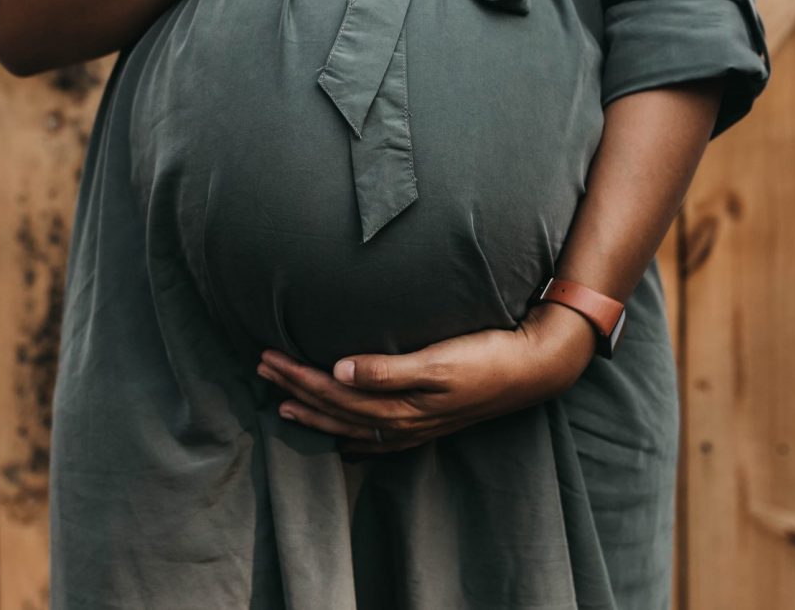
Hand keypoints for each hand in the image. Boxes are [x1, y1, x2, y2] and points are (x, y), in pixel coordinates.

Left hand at [255, 302, 597, 454]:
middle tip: (262, 369)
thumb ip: (387, 369)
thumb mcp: (438, 360)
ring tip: (283, 403)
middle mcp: (402, 423)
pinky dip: (351, 435)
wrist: (532, 368)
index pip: (333, 392)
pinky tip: (341, 439)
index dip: (297, 376)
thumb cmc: (486, 357)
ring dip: (314, 412)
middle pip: (334, 409)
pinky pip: (376, 437)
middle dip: (295, 390)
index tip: (267, 356)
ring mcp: (415, 427)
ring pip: (350, 425)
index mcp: (399, 406)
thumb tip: (339, 369)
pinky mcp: (428, 422)